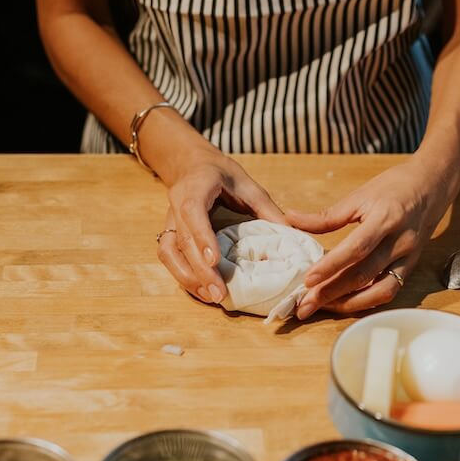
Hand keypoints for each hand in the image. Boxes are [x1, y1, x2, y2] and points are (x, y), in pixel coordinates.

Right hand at [156, 148, 284, 302]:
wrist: (192, 164)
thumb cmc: (222, 174)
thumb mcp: (248, 185)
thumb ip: (267, 209)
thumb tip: (292, 235)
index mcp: (196, 187)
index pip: (193, 213)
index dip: (203, 237)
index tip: (215, 261)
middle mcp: (176, 204)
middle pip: (181, 240)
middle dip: (199, 269)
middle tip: (218, 293)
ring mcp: (169, 219)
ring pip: (167, 251)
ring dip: (187, 276)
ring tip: (210, 296)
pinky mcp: (168, 232)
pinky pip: (167, 256)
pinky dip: (182, 274)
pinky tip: (201, 289)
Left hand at [287, 157, 459, 317]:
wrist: (432, 185)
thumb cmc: (394, 186)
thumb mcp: (360, 195)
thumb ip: (327, 216)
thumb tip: (292, 220)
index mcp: (385, 218)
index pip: (356, 249)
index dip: (330, 266)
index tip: (307, 280)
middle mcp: (400, 241)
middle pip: (364, 275)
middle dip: (332, 293)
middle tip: (305, 305)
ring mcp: (409, 257)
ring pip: (380, 290)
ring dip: (350, 303)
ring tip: (323, 307)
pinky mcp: (411, 266)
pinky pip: (390, 291)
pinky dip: (367, 299)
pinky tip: (346, 302)